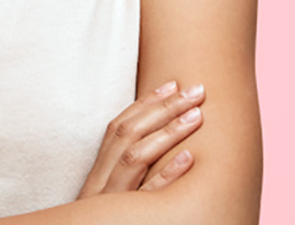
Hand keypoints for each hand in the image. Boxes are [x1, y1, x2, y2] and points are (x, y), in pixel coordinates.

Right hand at [77, 80, 204, 196]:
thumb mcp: (106, 196)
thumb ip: (124, 173)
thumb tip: (156, 141)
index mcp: (97, 172)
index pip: (117, 128)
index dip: (144, 104)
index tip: (173, 84)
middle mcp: (100, 182)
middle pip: (128, 135)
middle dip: (163, 108)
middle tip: (197, 90)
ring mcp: (111, 200)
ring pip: (135, 158)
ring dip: (167, 133)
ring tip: (197, 115)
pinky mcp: (124, 221)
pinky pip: (147, 196)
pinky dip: (166, 175)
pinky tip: (189, 158)